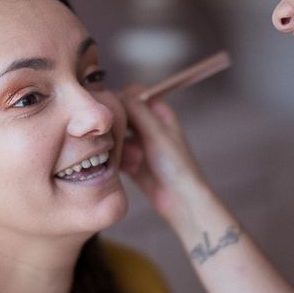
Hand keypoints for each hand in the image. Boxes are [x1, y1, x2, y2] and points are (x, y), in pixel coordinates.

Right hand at [120, 85, 208, 221]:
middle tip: (124, 141)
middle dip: (120, 129)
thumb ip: (136, 110)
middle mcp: (148, 125)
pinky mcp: (131, 160)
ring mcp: (139, 143)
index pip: (133, 94)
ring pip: (116, 136)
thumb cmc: (176, 164)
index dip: (121, 100)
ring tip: (137, 161)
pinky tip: (132, 169)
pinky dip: (120, 160)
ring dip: (121, 148)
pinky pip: (115, 154)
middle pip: (121, 115)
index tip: (114, 112)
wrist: (179, 199)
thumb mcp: (156, 132)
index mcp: (159, 112)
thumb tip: (115, 93)